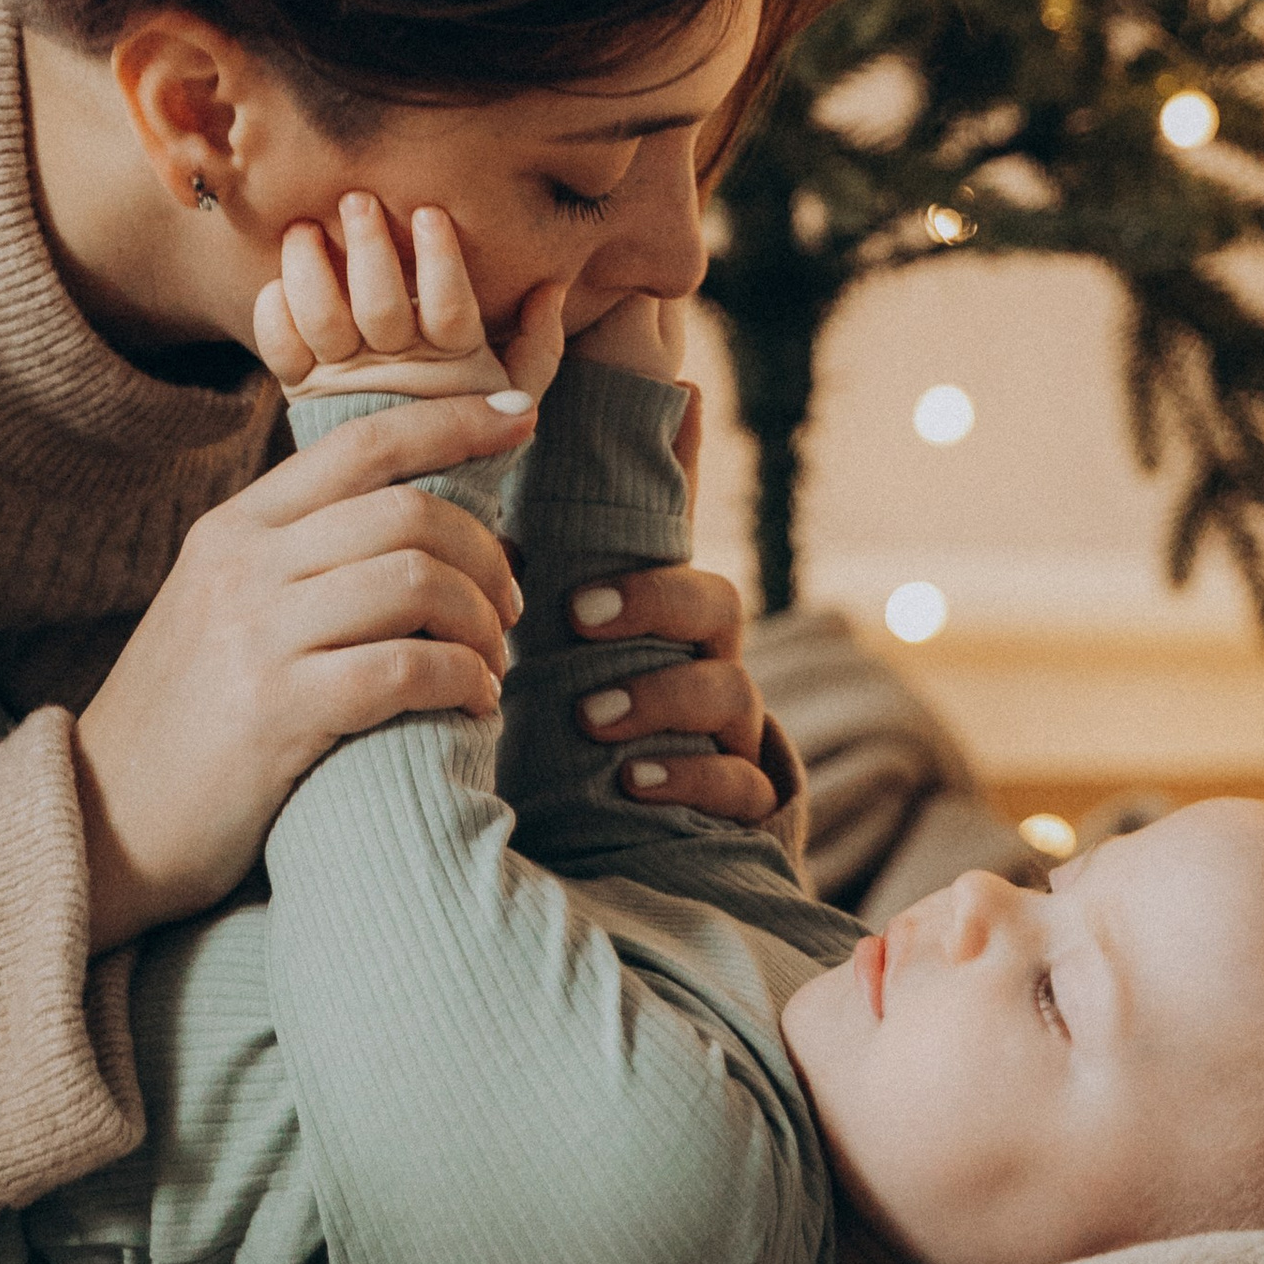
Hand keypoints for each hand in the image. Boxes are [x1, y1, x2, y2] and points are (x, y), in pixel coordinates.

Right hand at [70, 389, 537, 947]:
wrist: (103, 824)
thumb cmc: (188, 721)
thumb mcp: (222, 608)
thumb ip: (298, 557)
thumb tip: (416, 521)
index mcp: (235, 528)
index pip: (361, 443)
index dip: (451, 419)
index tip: (519, 413)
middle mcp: (242, 565)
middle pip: (406, 511)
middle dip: (485, 553)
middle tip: (508, 604)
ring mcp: (255, 635)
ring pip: (416, 580)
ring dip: (480, 622)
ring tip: (492, 663)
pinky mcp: (274, 711)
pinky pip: (405, 669)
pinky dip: (461, 681)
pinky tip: (472, 703)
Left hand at [253, 194, 566, 404]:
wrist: (408, 488)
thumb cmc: (466, 421)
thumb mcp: (517, 389)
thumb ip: (540, 345)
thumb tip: (552, 287)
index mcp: (454, 361)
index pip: (451, 308)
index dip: (440, 262)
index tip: (430, 214)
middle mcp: (397, 366)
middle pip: (380, 305)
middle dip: (370, 249)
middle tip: (357, 201)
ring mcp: (344, 377)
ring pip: (323, 318)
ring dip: (311, 269)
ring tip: (305, 229)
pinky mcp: (302, 387)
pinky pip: (280, 349)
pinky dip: (275, 315)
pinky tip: (277, 284)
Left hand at [562, 296, 775, 825]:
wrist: (607, 823)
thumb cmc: (586, 706)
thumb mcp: (564, 627)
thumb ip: (556, 545)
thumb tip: (521, 440)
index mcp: (666, 613)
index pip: (681, 540)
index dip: (670, 499)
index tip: (612, 522)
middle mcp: (709, 659)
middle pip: (718, 603)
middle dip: (653, 604)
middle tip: (577, 619)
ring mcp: (732, 728)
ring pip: (733, 692)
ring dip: (660, 698)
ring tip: (590, 719)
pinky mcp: (738, 796)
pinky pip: (742, 783)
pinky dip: (693, 778)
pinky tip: (636, 781)